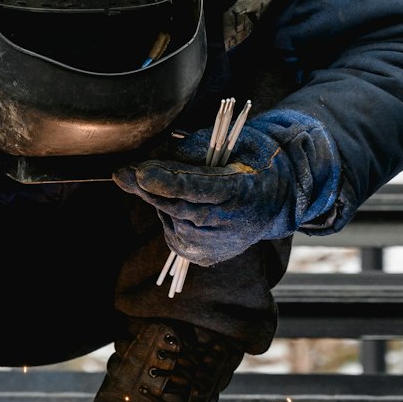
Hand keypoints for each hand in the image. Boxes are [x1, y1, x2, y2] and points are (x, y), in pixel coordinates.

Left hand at [113, 108, 341, 266]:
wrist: (280, 197)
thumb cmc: (252, 160)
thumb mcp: (231, 143)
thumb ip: (193, 152)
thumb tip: (151, 168)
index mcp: (243, 190)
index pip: (199, 188)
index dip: (167, 181)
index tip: (139, 171)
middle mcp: (230, 224)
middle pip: (179, 208)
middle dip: (148, 190)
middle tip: (122, 172)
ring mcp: (219, 246)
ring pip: (172, 222)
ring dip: (161, 202)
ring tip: (170, 184)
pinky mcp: (207, 257)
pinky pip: (174, 236)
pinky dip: (169, 218)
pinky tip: (180, 205)